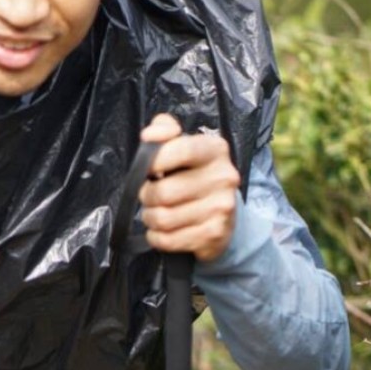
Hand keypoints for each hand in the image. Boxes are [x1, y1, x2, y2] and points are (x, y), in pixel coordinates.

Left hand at [138, 114, 240, 262]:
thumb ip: (163, 129)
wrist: (223, 215)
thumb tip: (149, 135)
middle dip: (146, 196)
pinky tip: (163, 231)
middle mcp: (224, 177)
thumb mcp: (181, 146)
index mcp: (215, 150)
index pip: (181, 150)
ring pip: (163, 218)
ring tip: (156, 213)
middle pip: (164, 192)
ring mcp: (222, 208)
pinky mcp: (215, 234)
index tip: (147, 169)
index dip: (155, 160)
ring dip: (150, 218)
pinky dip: (156, 237)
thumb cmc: (192, 174)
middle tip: (149, 196)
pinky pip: (168, 240)